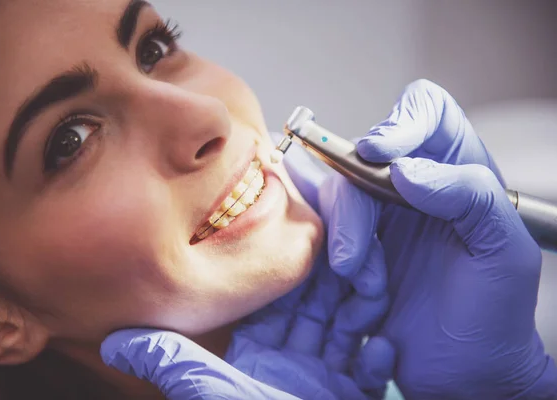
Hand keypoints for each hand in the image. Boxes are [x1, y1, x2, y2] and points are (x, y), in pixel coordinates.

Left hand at [100, 253, 395, 398]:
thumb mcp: (209, 391)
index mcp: (259, 355)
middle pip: (317, 310)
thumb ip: (169, 362)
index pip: (277, 303)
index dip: (290, 275)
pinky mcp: (351, 398)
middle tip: (350, 264)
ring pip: (348, 334)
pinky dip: (376, 361)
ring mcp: (324, 382)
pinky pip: (368, 374)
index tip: (305, 245)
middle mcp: (293, 364)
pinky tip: (381, 348)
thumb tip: (115, 340)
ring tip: (371, 299)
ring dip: (362, 315)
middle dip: (334, 286)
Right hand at [312, 79, 556, 398]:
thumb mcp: (504, 253)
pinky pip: (322, 235)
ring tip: (365, 286)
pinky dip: (330, 261)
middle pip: (362, 162)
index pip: (427, 114)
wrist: (465, 373)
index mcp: (458, 175)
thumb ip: (471, 196)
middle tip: (357, 261)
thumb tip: (405, 169)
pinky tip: (355, 294)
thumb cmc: (494, 316)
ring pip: (337, 199)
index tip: (381, 153)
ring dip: (344, 242)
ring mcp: (378, 219)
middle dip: (354, 211)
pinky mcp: (352, 248)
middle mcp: (413, 189)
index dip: (401, 120)